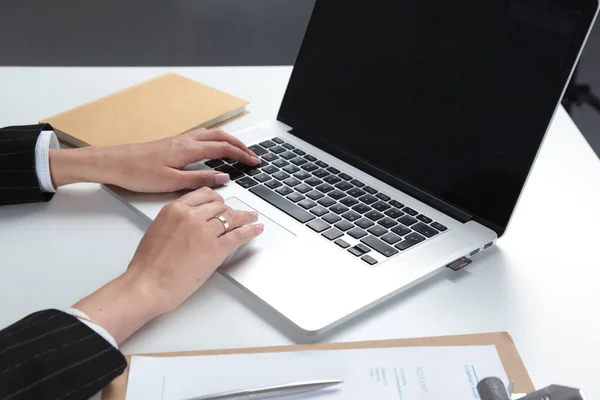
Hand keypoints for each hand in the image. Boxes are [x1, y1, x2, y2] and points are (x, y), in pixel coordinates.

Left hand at [48, 128, 259, 191]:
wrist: (113, 162)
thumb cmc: (137, 172)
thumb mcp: (171, 182)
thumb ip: (199, 180)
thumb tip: (222, 178)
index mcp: (188, 150)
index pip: (223, 149)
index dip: (241, 155)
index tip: (254, 162)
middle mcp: (185, 141)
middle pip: (220, 137)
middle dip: (239, 145)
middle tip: (252, 155)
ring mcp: (178, 140)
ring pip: (210, 135)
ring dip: (227, 141)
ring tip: (238, 150)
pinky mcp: (172, 143)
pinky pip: (201, 137)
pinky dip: (214, 141)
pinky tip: (212, 149)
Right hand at [73, 187, 263, 344]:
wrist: (148, 284)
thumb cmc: (148, 265)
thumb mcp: (158, 230)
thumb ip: (176, 221)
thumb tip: (189, 223)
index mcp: (175, 209)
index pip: (203, 195)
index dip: (216, 200)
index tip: (222, 203)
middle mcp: (192, 216)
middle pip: (220, 206)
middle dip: (230, 210)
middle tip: (237, 214)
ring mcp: (205, 231)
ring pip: (232, 218)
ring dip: (245, 217)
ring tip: (252, 218)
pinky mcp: (216, 248)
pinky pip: (239, 234)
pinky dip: (251, 231)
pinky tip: (257, 229)